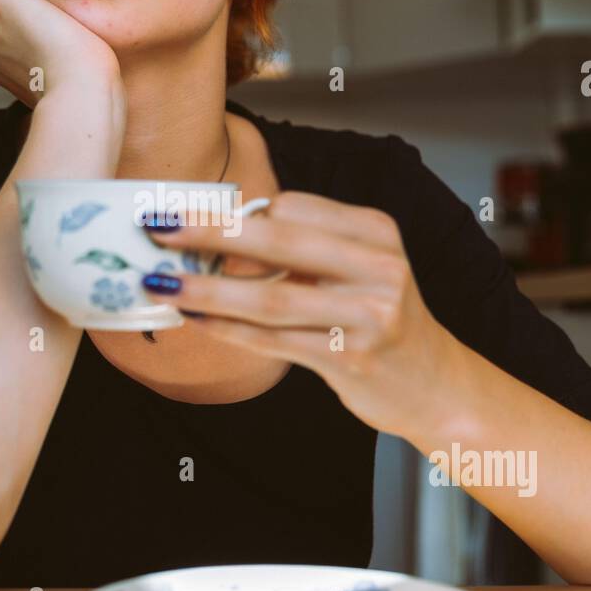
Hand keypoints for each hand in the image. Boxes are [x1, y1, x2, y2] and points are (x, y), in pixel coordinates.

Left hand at [139, 191, 451, 435]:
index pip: (293, 207)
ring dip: (206, 290)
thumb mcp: (359, 267)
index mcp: (375, 231)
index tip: (186, 215)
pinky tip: (195, 321)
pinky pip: (274, 340)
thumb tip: (215, 238)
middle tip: (155, 225)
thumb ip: (304, 248)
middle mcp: (377, 266)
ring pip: (269, 298)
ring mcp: (368, 315)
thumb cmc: (380, 318)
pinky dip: (228, 330)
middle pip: (278, 240)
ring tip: (159, 284)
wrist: (435, 384)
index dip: (236, 214)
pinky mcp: (351, 359)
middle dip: (208, 231)